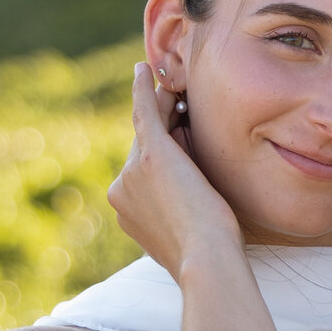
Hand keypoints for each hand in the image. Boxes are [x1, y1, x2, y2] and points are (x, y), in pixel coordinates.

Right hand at [106, 61, 241, 278]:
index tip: (182, 139)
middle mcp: (120, 190)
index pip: (144, 170)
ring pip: (148, 128)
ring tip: (177, 90)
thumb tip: (191, 195)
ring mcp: (131, 173)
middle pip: (143, 146)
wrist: (208, 260)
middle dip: (164, 125)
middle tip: (183, 104)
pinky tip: (143, 70)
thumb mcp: (187, 229)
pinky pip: (145, 112)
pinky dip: (143, 89)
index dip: (166, 152)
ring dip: (163, 107)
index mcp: (128, 211)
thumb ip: (179, 209)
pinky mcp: (151, 156)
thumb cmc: (210, 253)